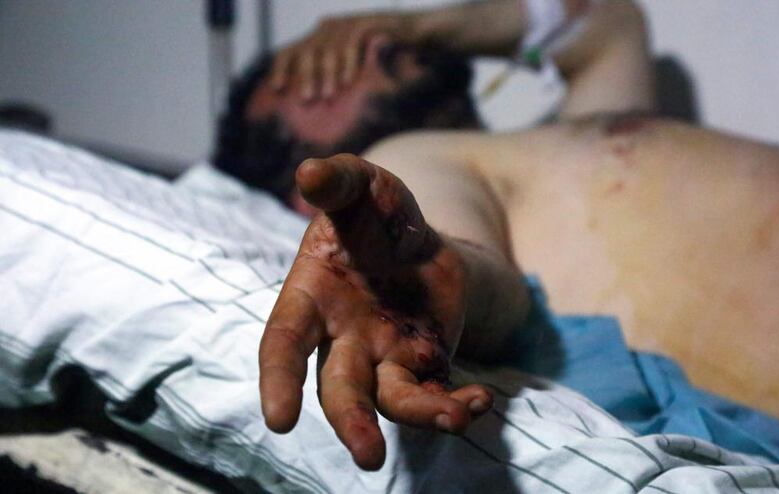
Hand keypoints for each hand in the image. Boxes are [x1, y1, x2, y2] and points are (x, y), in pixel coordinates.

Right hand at [259, 154, 492, 470]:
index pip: (285, 342)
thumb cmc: (374, 213)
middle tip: (368, 456)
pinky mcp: (423, 364)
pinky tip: (480, 400)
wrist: (416, 237)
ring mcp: (385, 355)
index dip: (278, 381)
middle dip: (351, 421)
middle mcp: (343, 338)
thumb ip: (339, 181)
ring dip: (421, 414)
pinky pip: (436, 393)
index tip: (280, 420)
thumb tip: (310, 172)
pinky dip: (457, 404)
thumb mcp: (361, 186)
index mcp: (312, 298)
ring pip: (393, 399)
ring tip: (455, 417)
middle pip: (340, 388)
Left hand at [268, 13, 414, 100]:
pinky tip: (347, 82)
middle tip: (308, 100)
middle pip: (305, 51)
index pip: (289, 51)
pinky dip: (347, 64)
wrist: (412, 37)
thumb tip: (308, 104)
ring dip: (326, 75)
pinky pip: (349, 44)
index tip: (277, 89)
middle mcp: (326, 29)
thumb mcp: (350, 73)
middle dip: (305, 77)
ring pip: (327, 50)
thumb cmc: (381, 60)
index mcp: (318, 40)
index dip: (280, 69)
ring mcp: (344, 24)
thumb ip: (331, 81)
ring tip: (327, 96)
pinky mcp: (363, 23)